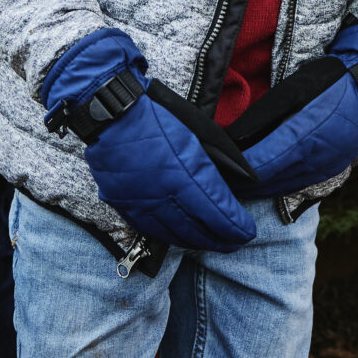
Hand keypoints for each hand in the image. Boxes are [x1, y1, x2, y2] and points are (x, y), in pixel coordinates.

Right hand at [87, 85, 259, 251]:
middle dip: (221, 239)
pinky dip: (170, 236)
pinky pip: (150, 230)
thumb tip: (244, 178)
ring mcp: (141, 204)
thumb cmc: (158, 116)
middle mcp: (163, 196)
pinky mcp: (123, 206)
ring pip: (174, 235)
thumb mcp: (200, 130)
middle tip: (235, 243)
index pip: (217, 212)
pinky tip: (182, 237)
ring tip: (213, 243)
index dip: (235, 226)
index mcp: (184, 175)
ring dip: (197, 242)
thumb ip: (222, 157)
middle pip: (198, 230)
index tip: (247, 231)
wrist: (110, 114)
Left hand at [227, 23, 357, 198]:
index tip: (214, 170)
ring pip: (282, 187)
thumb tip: (233, 138)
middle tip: (217, 179)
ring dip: (258, 187)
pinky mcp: (332, 172)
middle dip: (242, 182)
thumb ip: (263, 116)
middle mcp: (315, 161)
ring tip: (234, 182)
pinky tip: (263, 179)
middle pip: (268, 182)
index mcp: (303, 138)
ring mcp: (325, 169)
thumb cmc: (330, 81)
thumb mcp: (293, 89)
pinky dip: (277, 184)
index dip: (235, 171)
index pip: (259, 165)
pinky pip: (298, 184)